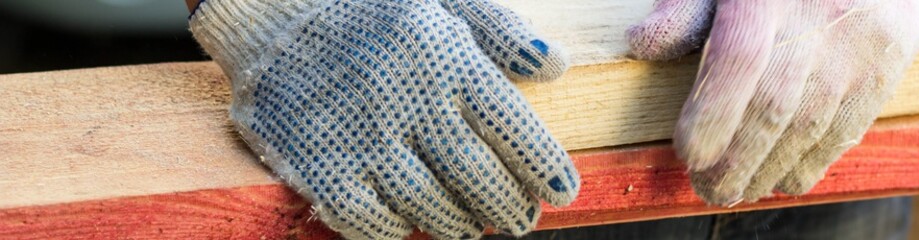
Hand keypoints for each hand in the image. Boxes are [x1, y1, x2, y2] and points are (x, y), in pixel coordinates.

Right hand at [189, 0, 578, 238]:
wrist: (270, 15)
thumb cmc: (367, 8)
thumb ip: (500, 30)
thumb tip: (555, 65)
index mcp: (443, 56)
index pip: (509, 124)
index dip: (543, 166)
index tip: (563, 192)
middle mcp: (406, 101)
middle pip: (476, 176)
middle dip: (509, 206)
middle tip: (521, 219)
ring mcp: (361, 139)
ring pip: (430, 207)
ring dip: (461, 224)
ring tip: (474, 226)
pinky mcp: (320, 168)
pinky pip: (370, 222)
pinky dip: (398, 231)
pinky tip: (411, 225)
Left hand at [628, 0, 918, 203]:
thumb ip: (687, 8)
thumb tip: (643, 43)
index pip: (740, 56)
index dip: (714, 112)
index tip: (689, 153)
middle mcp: (817, 15)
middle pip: (774, 103)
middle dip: (737, 158)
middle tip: (710, 190)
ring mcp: (858, 41)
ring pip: (811, 123)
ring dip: (770, 168)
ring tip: (742, 190)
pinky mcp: (889, 59)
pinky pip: (849, 123)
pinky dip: (814, 160)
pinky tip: (786, 177)